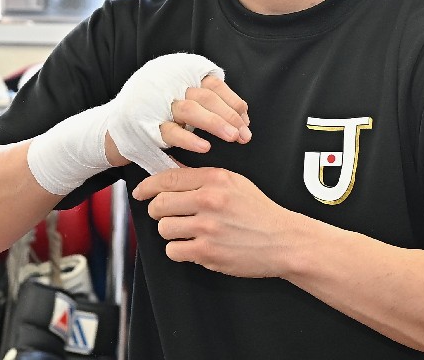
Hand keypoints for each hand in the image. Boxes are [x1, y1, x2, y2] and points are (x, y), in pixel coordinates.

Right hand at [104, 53, 250, 174]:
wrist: (112, 130)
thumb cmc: (155, 117)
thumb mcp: (180, 102)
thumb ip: (207, 103)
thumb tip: (243, 115)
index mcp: (178, 76)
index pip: (213, 84)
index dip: (232, 101)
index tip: (246, 120)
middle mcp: (167, 85)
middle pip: (205, 96)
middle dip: (229, 115)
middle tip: (245, 134)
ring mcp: (155, 105)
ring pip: (190, 110)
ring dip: (215, 123)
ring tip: (233, 137)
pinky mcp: (144, 126)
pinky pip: (170, 131)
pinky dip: (189, 139)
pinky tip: (205, 147)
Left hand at [132, 166, 299, 277]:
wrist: (283, 240)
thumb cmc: (258, 211)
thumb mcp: (235, 182)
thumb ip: (204, 177)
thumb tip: (171, 170)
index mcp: (215, 179)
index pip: (168, 178)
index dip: (147, 186)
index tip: (140, 192)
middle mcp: (209, 201)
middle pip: (159, 204)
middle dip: (157, 211)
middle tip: (166, 215)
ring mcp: (207, 228)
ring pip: (164, 228)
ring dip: (171, 232)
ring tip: (187, 232)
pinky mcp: (207, 253)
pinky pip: (173, 251)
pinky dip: (179, 250)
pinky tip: (193, 246)